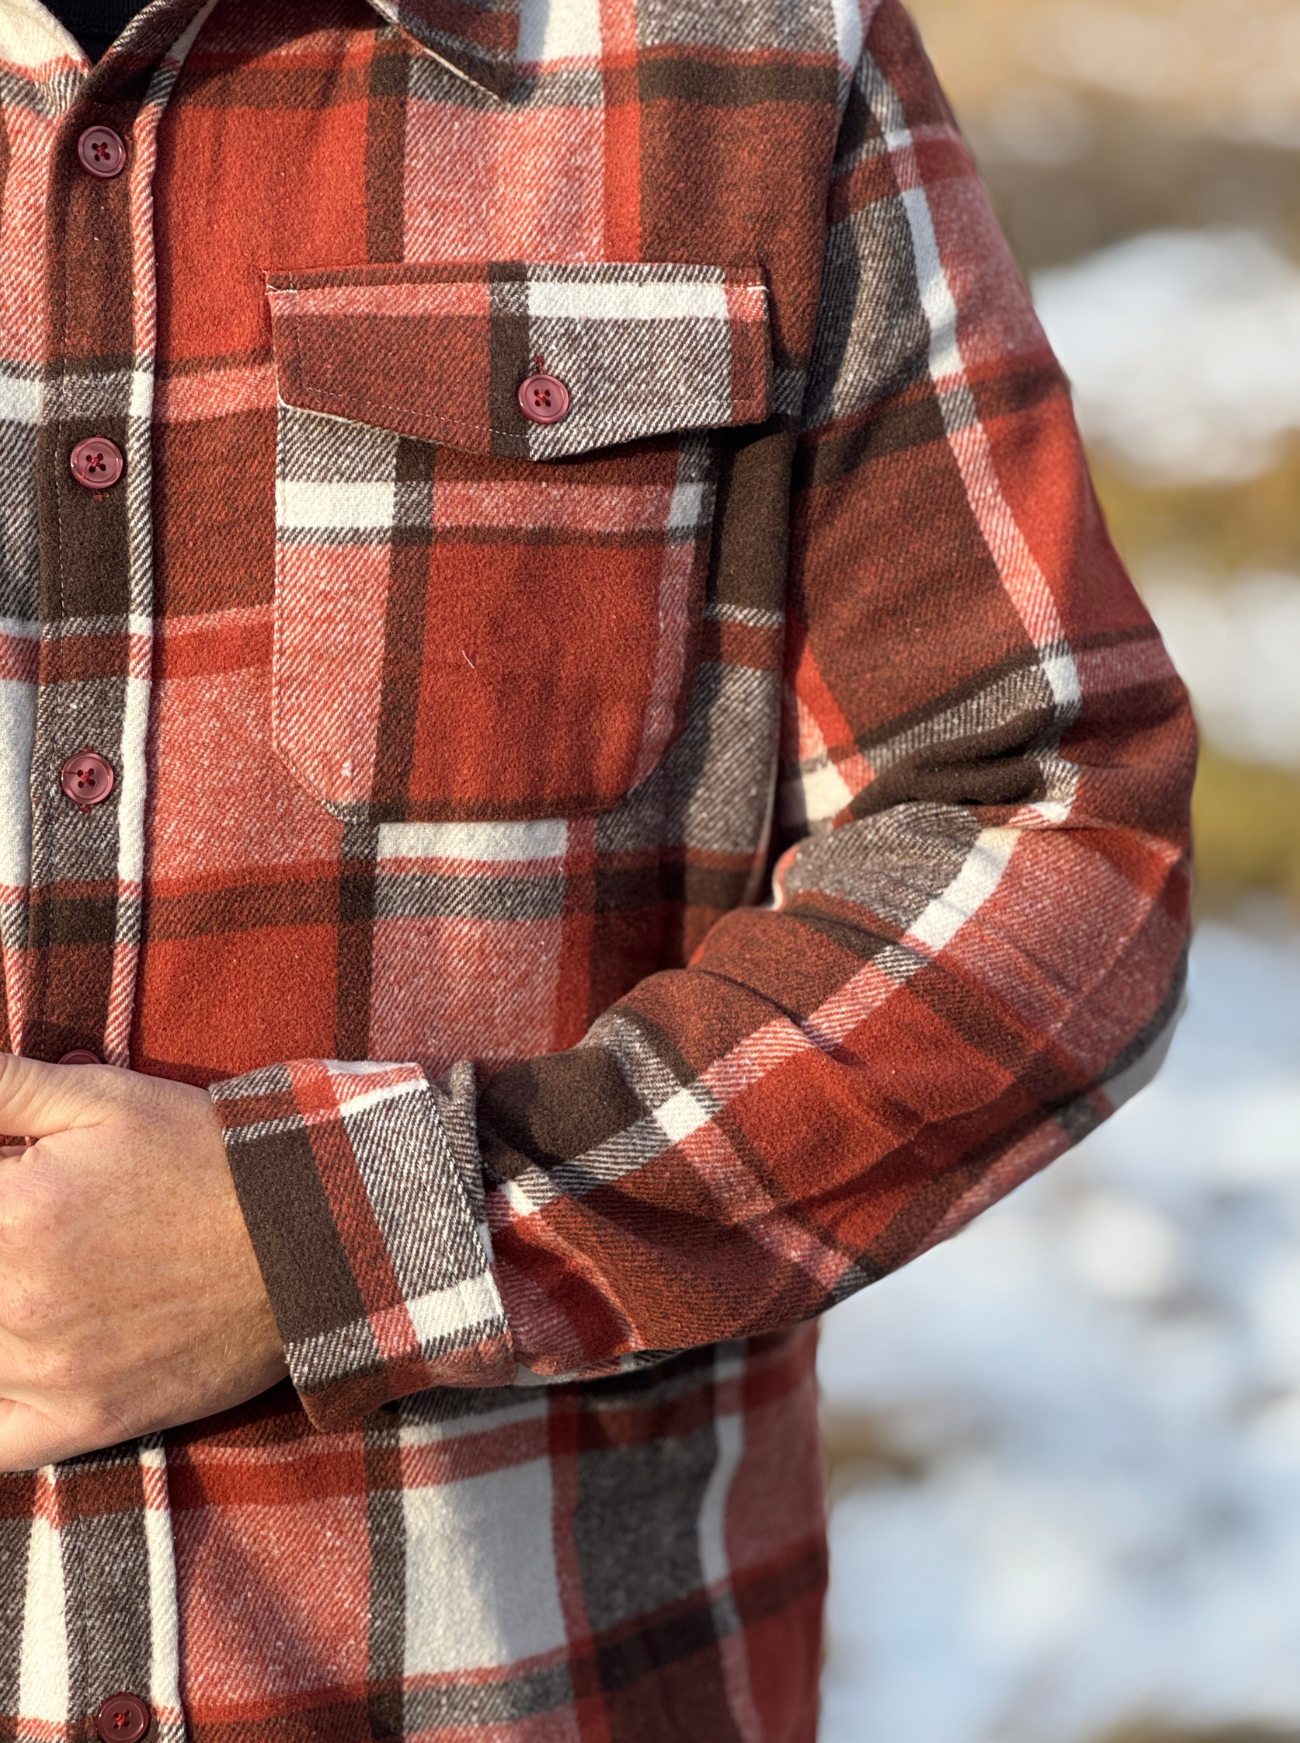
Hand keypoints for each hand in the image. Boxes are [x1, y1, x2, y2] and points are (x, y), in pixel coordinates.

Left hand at [0, 1053, 286, 1469]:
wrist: (311, 1234)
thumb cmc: (204, 1155)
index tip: (19, 1186)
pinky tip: (19, 1362)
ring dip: (0, 1313)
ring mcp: (46, 1374)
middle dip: (5, 1239)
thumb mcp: (101, 1097)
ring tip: (52, 1280)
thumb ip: (3, 1090)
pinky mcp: (83, 1424)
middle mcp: (12, 1303)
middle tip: (43, 1230)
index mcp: (9, 1215)